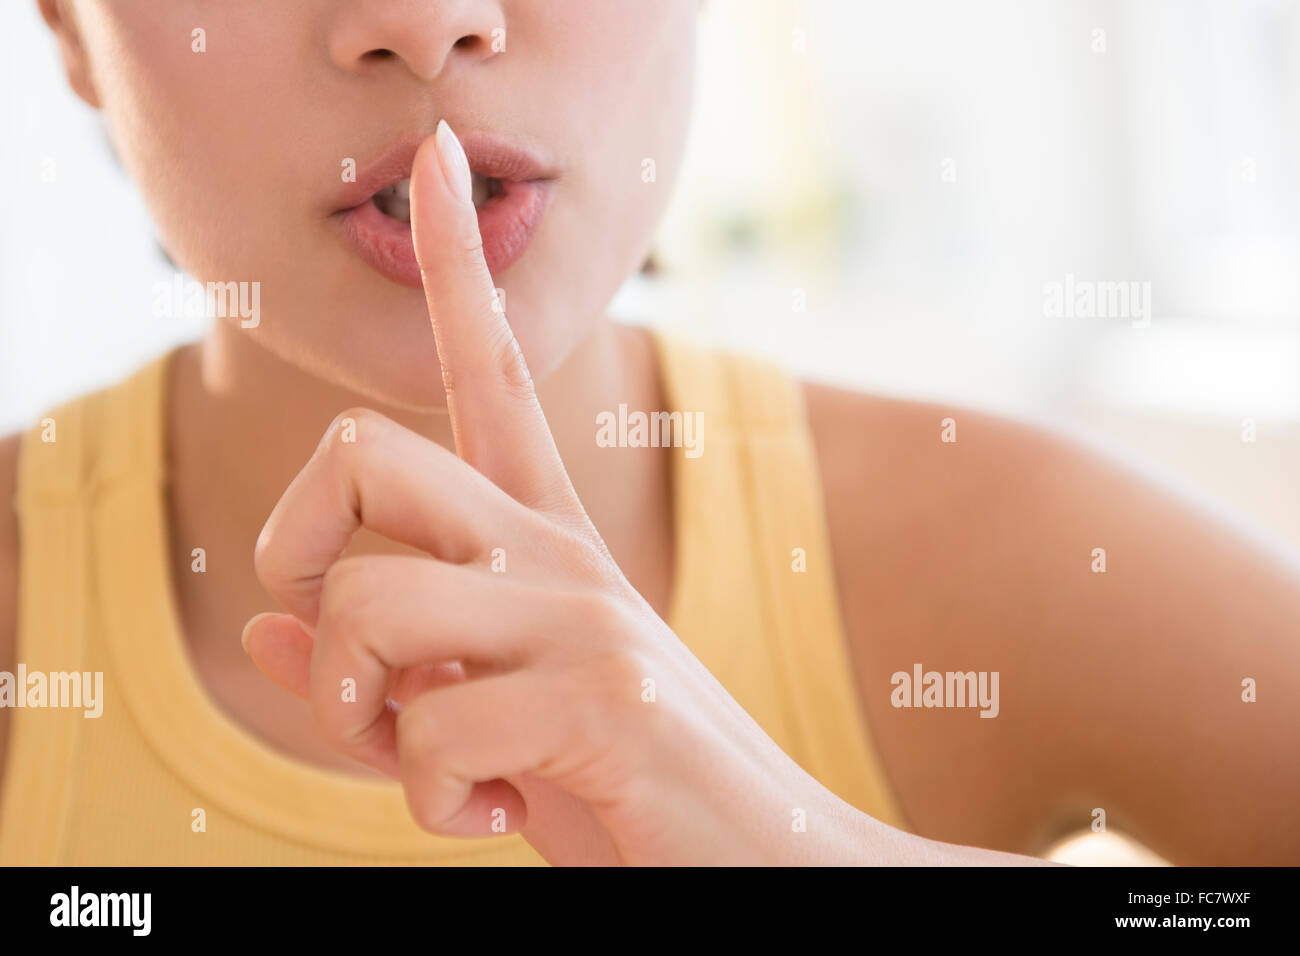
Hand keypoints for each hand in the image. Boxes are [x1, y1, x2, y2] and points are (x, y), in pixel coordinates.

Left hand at [241, 120, 861, 864]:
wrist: (767, 859)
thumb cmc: (615, 781)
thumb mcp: (482, 713)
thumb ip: (387, 666)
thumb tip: (269, 626)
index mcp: (540, 535)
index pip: (489, 367)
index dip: (453, 260)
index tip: (438, 160)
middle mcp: (557, 548)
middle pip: (361, 451)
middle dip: (294, 551)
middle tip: (338, 651)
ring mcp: (582, 613)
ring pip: (362, 608)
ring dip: (357, 718)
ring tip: (434, 764)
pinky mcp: (601, 692)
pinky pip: (424, 735)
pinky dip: (428, 804)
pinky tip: (493, 814)